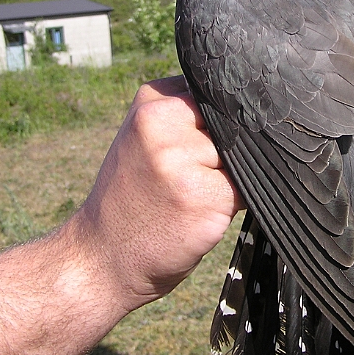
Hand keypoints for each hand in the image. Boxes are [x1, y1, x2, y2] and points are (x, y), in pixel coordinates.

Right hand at [72, 75, 243, 313]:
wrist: (103, 257)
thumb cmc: (133, 198)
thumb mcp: (145, 139)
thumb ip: (186, 114)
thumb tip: (250, 110)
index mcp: (152, 103)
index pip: (218, 97)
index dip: (220, 125)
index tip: (199, 150)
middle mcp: (163, 124)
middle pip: (232, 128)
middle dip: (224, 155)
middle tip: (187, 181)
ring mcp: (181, 161)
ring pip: (240, 159)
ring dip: (228, 182)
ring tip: (188, 199)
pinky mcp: (202, 196)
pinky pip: (244, 190)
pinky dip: (231, 206)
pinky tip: (197, 216)